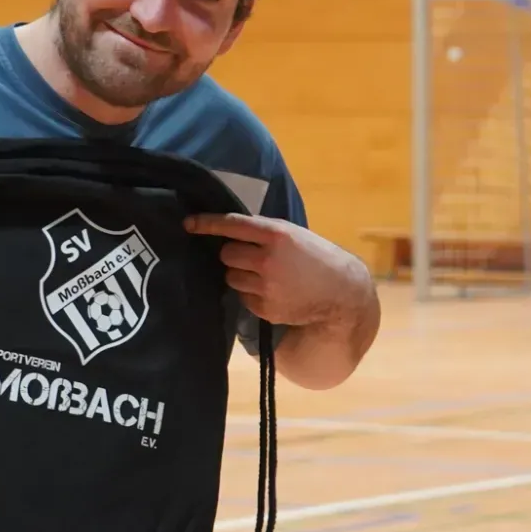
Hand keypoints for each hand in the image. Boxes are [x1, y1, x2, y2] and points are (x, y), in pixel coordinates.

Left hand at [185, 214, 369, 326]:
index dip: (207, 223)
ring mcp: (266, 286)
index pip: (232, 225)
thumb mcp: (294, 235)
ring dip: (240, 274)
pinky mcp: (266, 308)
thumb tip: (229, 232)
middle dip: (233, 254)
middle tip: (250, 256)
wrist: (341, 293)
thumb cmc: (317, 257)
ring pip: (231, 277)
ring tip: (264, 275)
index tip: (188, 223)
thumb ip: (264, 233)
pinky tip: (272, 291)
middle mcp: (268, 259)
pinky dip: (251, 294)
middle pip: (226, 254)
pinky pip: (243, 297)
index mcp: (276, 234)